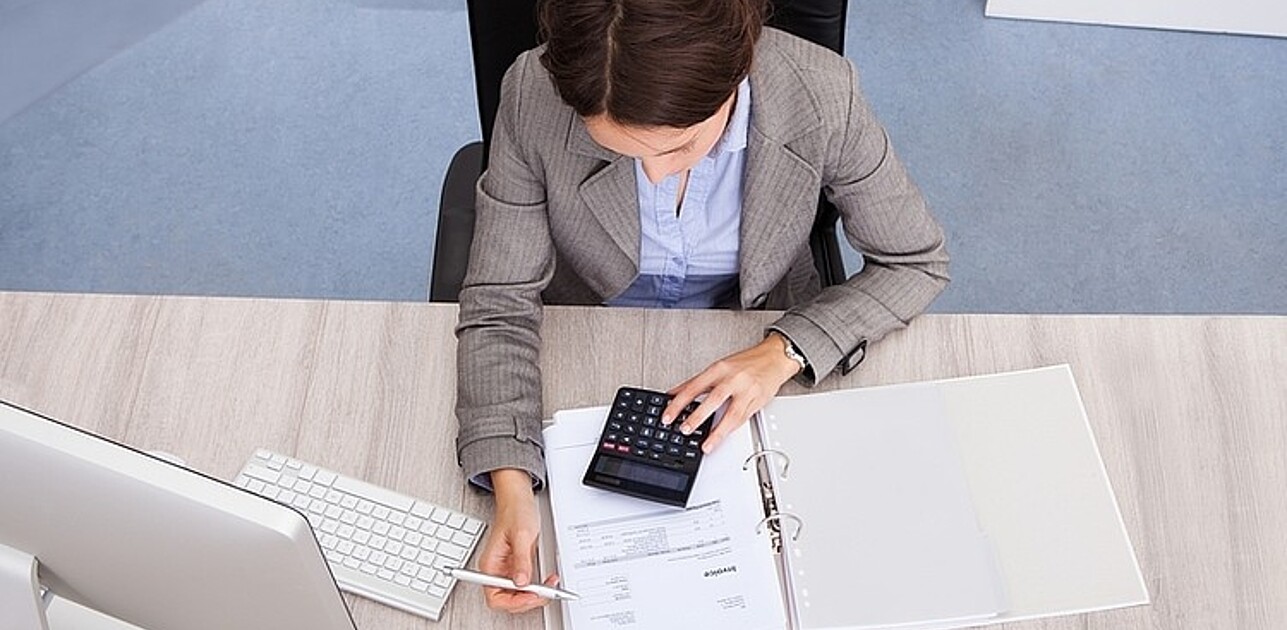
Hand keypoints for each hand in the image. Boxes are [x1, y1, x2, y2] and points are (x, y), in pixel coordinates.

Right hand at [478, 469, 559, 613]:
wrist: (519, 499)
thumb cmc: (516, 511)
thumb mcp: (522, 534)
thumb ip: (521, 560)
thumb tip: (521, 582)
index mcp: (490, 565)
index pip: (495, 596)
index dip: (514, 602)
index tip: (531, 596)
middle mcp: (496, 570)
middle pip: (507, 600)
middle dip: (527, 600)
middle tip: (545, 593)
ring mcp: (507, 569)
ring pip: (518, 595)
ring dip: (534, 595)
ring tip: (549, 588)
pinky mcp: (517, 566)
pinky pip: (525, 585)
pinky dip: (537, 587)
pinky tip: (546, 583)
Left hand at [662, 333, 800, 453]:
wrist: (775, 358)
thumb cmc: (746, 362)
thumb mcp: (719, 367)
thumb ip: (696, 382)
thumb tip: (673, 394)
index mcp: (719, 369)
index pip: (694, 386)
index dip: (679, 402)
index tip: (667, 415)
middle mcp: (732, 378)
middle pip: (713, 398)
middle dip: (697, 416)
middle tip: (684, 430)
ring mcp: (747, 390)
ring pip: (731, 413)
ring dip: (717, 432)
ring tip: (706, 444)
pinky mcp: (758, 401)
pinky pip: (743, 418)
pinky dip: (731, 429)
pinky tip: (722, 437)